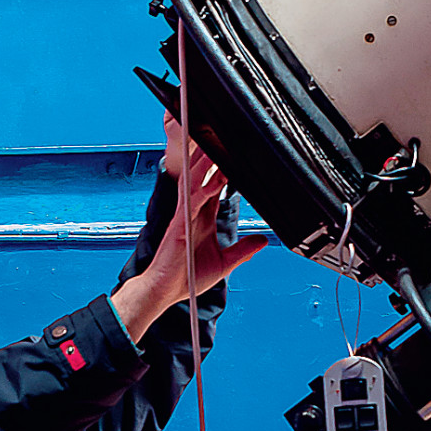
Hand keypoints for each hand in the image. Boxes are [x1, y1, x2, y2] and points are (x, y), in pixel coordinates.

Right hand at [111, 159, 265, 344]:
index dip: (226, 172)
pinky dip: (200, 188)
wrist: (167, 290)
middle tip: (225, 139)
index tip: (237, 157)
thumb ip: (243, 250)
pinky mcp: (179, 225)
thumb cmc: (188, 276)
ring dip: (205, 165)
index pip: (216, 188)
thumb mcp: (224, 263)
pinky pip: (190, 202)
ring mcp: (185, 217)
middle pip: (204, 178)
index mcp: (203, 219)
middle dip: (213, 160)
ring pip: (196, 183)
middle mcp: (193, 213)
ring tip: (215, 145)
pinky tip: (210, 179)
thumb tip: (263, 241)